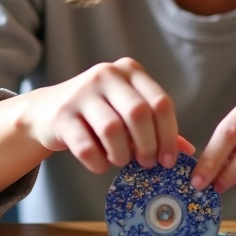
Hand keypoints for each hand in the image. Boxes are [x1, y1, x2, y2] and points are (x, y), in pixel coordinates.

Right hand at [20, 57, 193, 172]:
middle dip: (148, 145)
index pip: (161, 102)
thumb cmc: (98, 114)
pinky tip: (101, 164)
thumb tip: (188, 152)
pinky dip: (98, 162)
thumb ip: (156, 128)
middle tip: (147, 164)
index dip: (169, 134)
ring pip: (112, 129)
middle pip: (139, 113)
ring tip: (121, 161)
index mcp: (130, 71)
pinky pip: (86, 146)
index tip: (168, 160)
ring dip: (121, 154)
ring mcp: (81, 93)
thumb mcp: (128, 113)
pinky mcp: (61, 115)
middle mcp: (106, 75)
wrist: (47, 111)